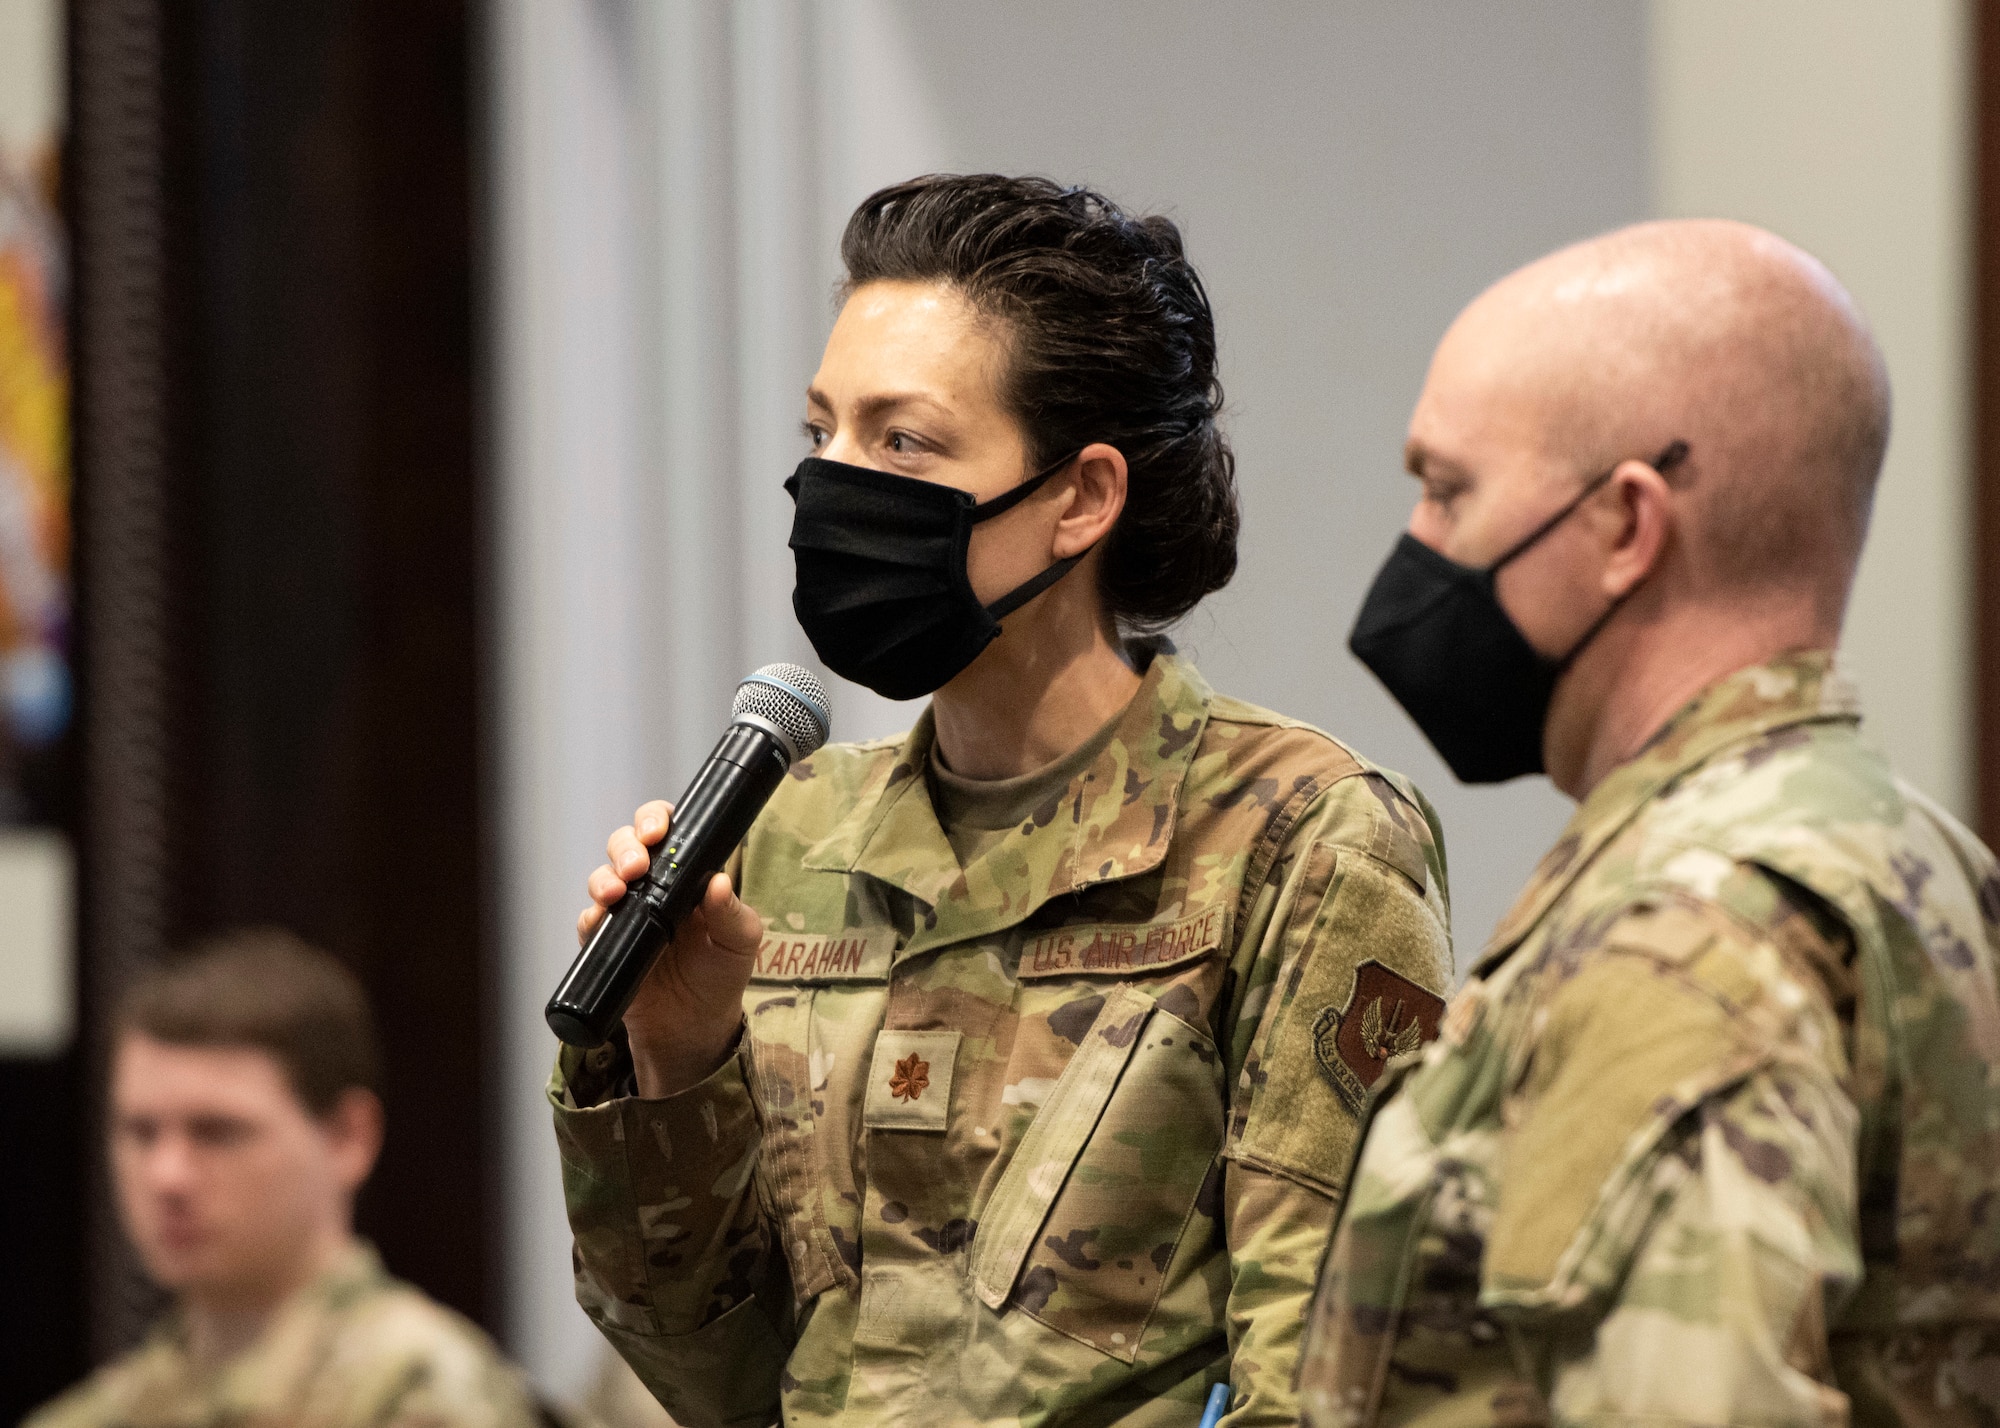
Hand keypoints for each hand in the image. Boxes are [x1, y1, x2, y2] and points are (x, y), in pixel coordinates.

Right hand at [580, 800, 764, 1096]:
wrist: (693, 1030)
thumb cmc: (721, 977)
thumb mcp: (740, 944)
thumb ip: (732, 914)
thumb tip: (718, 882)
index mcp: (687, 875)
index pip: (668, 832)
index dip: (656, 821)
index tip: (657, 832)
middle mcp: (653, 886)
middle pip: (627, 846)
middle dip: (626, 847)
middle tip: (636, 865)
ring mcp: (626, 913)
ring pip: (604, 877)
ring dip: (604, 878)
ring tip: (616, 892)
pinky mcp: (606, 943)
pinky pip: (588, 922)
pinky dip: (590, 917)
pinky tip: (599, 921)